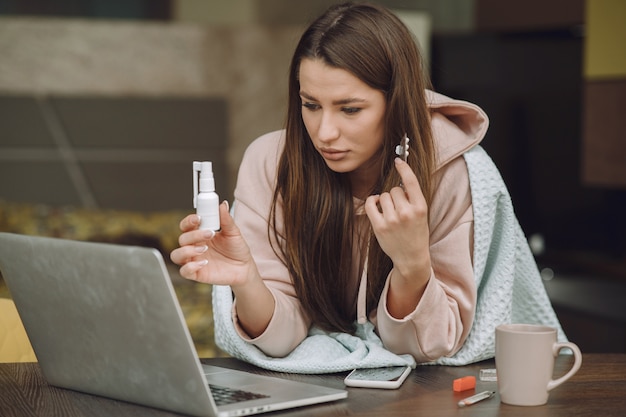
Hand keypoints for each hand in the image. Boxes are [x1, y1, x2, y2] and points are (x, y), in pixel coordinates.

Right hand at [170, 201, 255, 286]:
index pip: (186, 225)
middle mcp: (194, 246)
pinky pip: (184, 271)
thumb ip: (226, 220)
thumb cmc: (237, 249)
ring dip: (186, 250)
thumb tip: (222, 205)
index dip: (188, 221)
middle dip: (194, 235)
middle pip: (182, 239)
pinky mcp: (196, 273)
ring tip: (204, 248)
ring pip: (176, 255)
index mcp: (200, 234)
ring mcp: (194, 260)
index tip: (198, 218)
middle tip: (210, 234)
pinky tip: (204, 263)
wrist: (244, 268)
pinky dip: (190, 267)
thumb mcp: (234, 233)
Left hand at [364, 158, 430, 288]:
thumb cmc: (416, 233)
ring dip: (385, 201)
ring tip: (391, 213)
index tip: (398, 160)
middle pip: (394, 189)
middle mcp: (407, 212)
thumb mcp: (422, 214)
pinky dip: (372, 202)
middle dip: (395, 196)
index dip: (404, 168)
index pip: (411, 182)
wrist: (411, 257)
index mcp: (420, 207)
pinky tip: (377, 206)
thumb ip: (412, 198)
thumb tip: (399, 179)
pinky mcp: (379, 226)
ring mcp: (392, 220)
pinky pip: (371, 204)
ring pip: (383, 196)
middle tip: (400, 209)